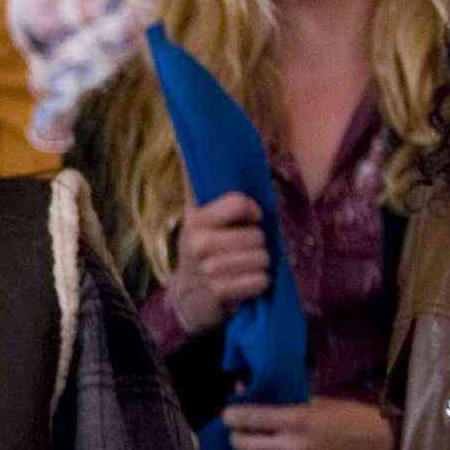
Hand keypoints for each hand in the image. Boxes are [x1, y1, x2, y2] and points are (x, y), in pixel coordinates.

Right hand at [163, 191, 269, 336]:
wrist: (188, 297)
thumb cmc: (206, 252)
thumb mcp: (203, 223)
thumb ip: (215, 197)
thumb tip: (211, 151)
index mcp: (195, 220)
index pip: (238, 203)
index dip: (253, 212)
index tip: (251, 220)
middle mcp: (197, 243)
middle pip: (257, 235)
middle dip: (257, 245)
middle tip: (243, 251)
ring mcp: (207, 268)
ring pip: (262, 258)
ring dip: (259, 265)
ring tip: (243, 267)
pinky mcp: (218, 291)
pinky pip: (260, 281)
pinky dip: (258, 284)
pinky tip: (244, 284)